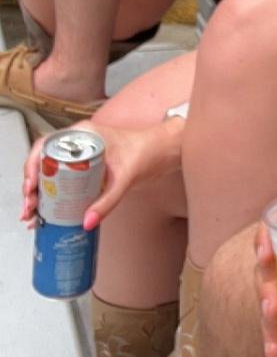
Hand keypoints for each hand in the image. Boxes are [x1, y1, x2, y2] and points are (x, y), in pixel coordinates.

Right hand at [21, 117, 183, 229]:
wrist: (166, 151)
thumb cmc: (149, 151)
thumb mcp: (126, 177)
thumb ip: (108, 201)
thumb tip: (87, 222)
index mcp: (84, 134)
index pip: (46, 146)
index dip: (32, 167)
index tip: (31, 187)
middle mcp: (79, 142)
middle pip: (44, 163)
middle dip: (32, 187)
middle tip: (30, 209)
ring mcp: (82, 156)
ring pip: (51, 174)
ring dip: (39, 195)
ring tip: (33, 216)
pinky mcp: (88, 169)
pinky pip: (64, 181)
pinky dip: (53, 196)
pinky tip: (46, 214)